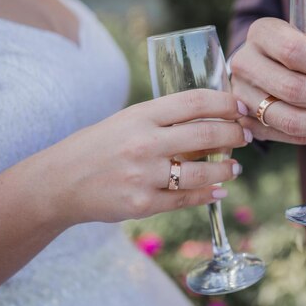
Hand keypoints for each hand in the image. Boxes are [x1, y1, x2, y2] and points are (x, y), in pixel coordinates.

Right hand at [29, 89, 249, 224]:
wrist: (60, 181)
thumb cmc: (97, 146)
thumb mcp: (126, 120)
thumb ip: (162, 118)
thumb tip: (208, 119)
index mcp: (141, 115)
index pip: (194, 102)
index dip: (225, 103)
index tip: (241, 107)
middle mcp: (144, 143)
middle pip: (205, 134)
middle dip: (234, 135)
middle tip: (245, 136)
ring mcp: (143, 175)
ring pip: (201, 172)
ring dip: (225, 169)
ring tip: (234, 167)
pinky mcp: (142, 204)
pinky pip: (185, 198)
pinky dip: (207, 195)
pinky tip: (219, 191)